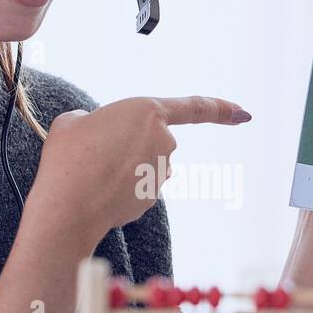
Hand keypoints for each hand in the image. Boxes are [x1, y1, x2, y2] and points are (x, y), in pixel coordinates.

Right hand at [30, 95, 250, 246]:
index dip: (221, 109)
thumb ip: (95, 121)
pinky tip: (97, 189)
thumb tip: (99, 136)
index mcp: (148, 112)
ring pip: (143, 165)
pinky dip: (118, 187)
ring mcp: (161, 173)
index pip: (195, 108)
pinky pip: (136, 186)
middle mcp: (163, 142)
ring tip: (90, 171)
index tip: (243, 113)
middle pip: (152, 139)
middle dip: (127, 145)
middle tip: (94, 150)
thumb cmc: (69, 157)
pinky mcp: (152, 198)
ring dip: (121, 167)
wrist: (69, 205)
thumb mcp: (74, 122)